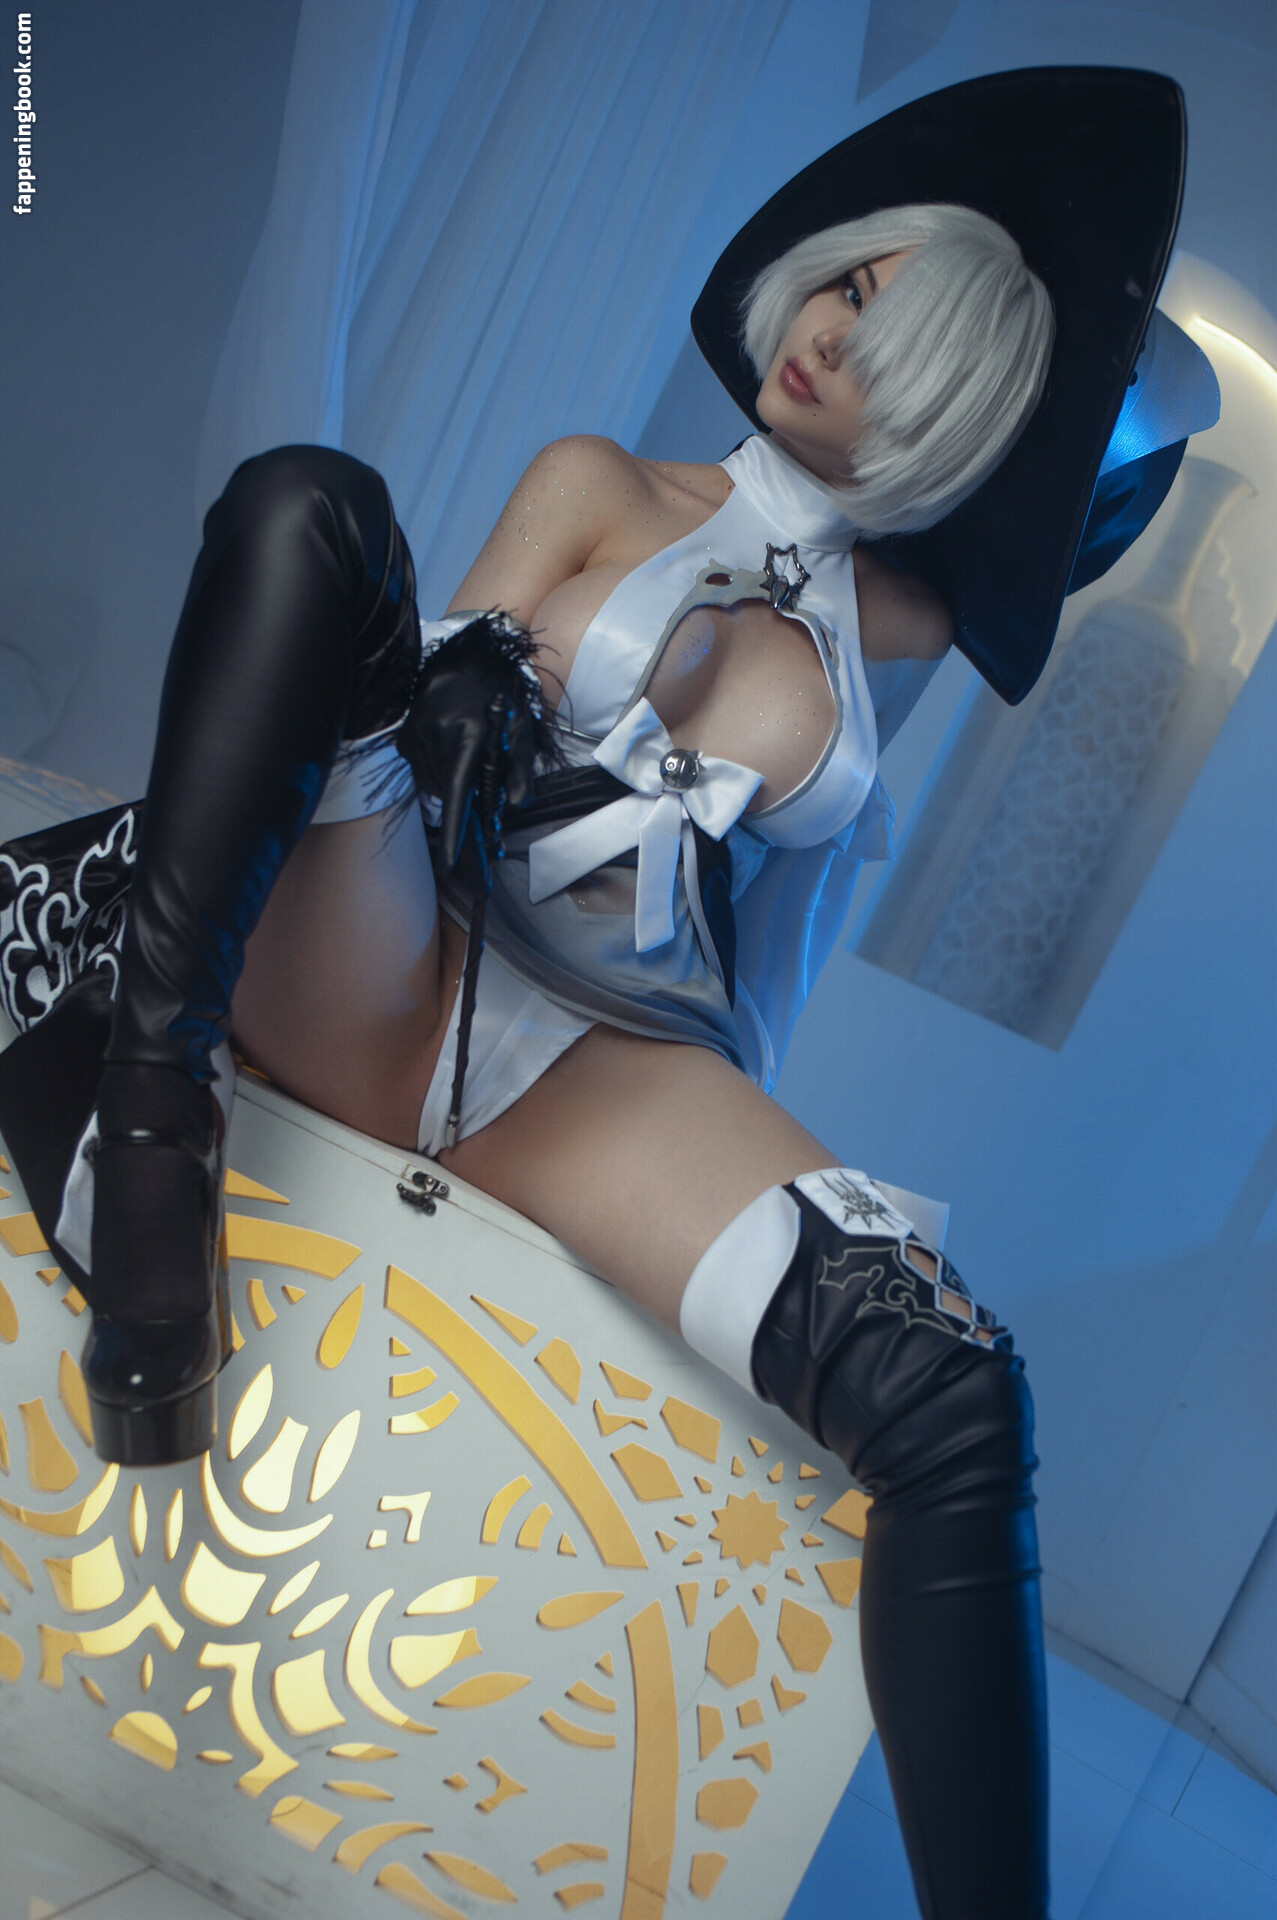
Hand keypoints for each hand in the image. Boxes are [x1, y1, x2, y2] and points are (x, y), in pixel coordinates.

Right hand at [394, 613, 546, 870]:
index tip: (451, 863)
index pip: (458, 794)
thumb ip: (520, 768)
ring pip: (431, 783)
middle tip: (479, 786)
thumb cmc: (500, 696)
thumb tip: (516, 804)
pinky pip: (419, 768)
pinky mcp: (404, 734)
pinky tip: (450, 749)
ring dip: (450, 784)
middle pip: (446, 794)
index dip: (455, 832)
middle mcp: (436, 735)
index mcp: (468, 736)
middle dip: (462, 802)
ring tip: (467, 758)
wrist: (467, 659)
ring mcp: (415, 734)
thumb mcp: (520, 729)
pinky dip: (436, 770)